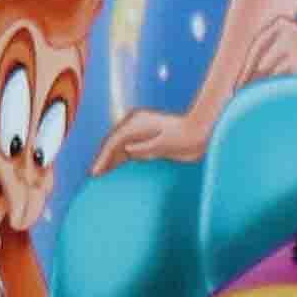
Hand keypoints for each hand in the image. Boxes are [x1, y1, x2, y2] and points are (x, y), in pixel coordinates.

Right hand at [95, 99, 216, 172]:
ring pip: (119, 147)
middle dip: (103, 158)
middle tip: (93, 174)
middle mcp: (134, 125)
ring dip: (110, 160)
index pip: (114, 141)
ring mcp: (139, 132)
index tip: (96, 171)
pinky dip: (120, 160)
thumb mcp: (167, 143)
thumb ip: (147, 147)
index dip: (104, 156)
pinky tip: (113, 169)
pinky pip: (128, 151)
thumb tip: (127, 149)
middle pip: (113, 143)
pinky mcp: (146, 140)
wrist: (203, 132)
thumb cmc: (187, 138)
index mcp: (137, 122)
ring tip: (99, 174)